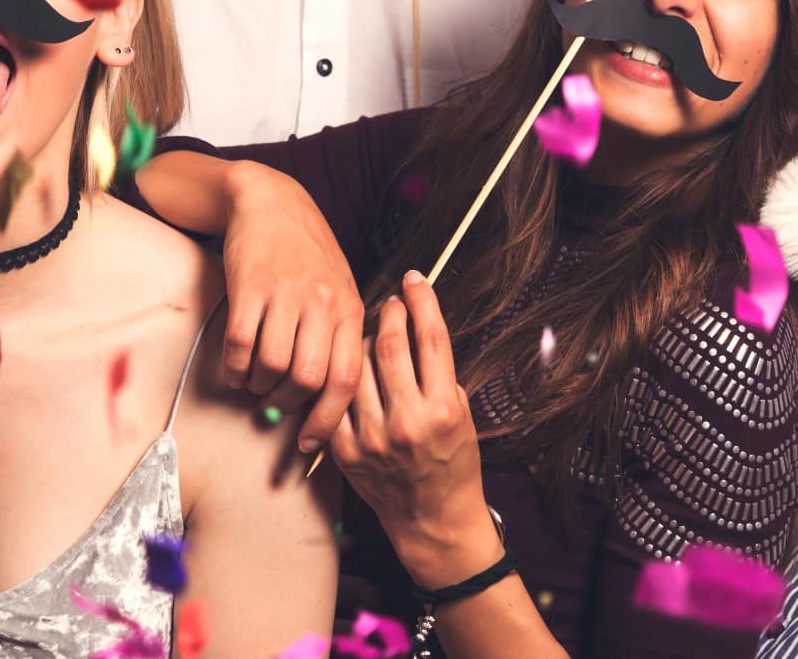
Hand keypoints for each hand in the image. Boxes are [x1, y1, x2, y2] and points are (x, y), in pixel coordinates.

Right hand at [218, 160, 364, 453]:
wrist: (270, 201)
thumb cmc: (306, 253)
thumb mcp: (339, 288)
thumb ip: (337, 336)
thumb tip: (327, 396)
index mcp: (349, 309)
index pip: (346, 379)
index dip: (328, 420)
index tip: (309, 443)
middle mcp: (322, 303)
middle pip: (307, 379)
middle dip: (286, 403)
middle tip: (273, 403)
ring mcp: (286, 294)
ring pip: (272, 366)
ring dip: (258, 385)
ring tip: (254, 380)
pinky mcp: (250, 286)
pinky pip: (239, 345)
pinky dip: (234, 368)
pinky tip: (235, 367)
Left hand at [328, 271, 502, 588]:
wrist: (433, 518)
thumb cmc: (453, 461)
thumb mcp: (461, 412)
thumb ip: (437, 372)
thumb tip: (416, 325)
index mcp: (442, 409)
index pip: (429, 337)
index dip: (421, 301)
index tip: (415, 280)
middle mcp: (408, 421)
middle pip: (388, 345)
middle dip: (389, 312)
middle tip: (391, 302)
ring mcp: (373, 437)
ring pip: (356, 366)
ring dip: (362, 340)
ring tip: (369, 332)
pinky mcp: (347, 451)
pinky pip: (336, 398)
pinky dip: (341, 375)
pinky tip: (348, 365)